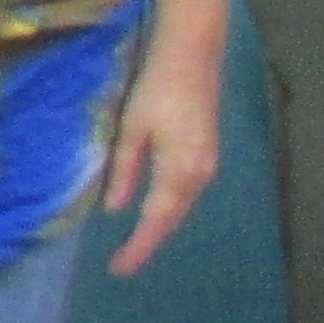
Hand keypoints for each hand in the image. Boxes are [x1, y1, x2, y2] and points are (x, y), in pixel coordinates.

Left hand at [101, 36, 220, 275]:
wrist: (192, 53)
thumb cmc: (157, 87)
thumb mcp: (132, 129)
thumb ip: (124, 171)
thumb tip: (114, 209)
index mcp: (179, 172)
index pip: (155, 222)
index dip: (137, 248)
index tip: (117, 269)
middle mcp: (199, 175)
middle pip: (172, 219)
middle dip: (148, 242)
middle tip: (122, 262)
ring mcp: (208, 164)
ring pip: (182, 207)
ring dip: (160, 225)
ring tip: (135, 242)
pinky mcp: (208, 152)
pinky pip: (188, 192)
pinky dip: (170, 206)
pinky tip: (156, 208)